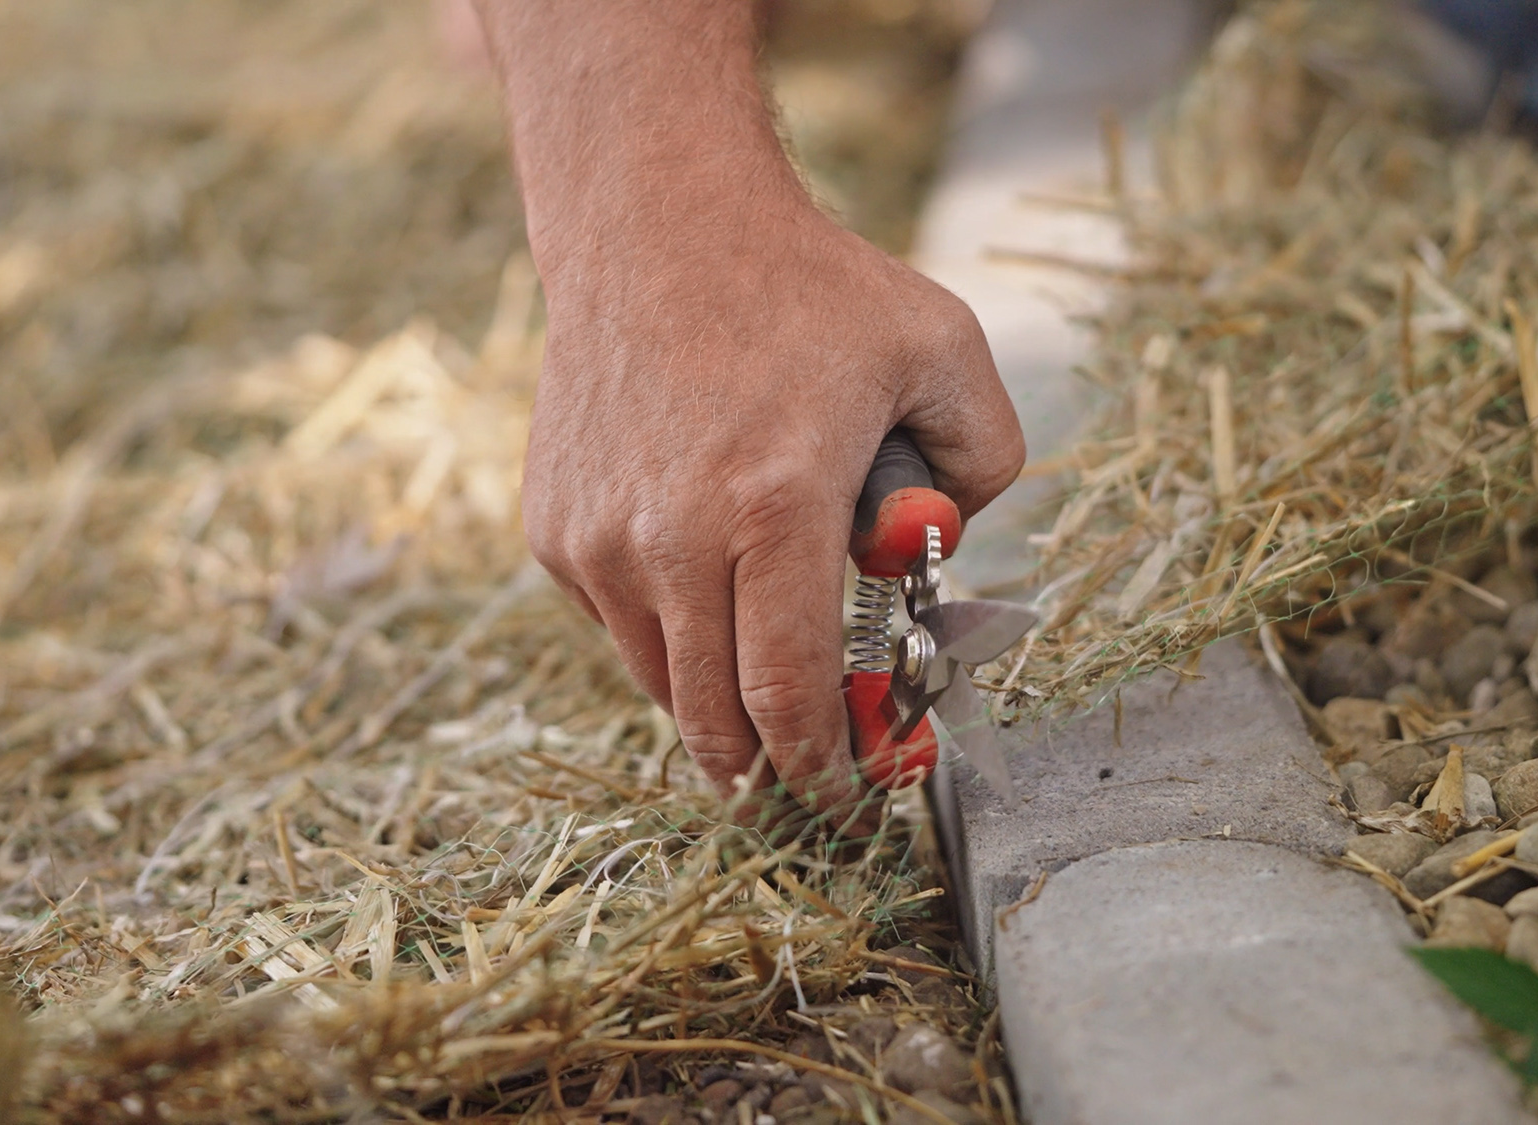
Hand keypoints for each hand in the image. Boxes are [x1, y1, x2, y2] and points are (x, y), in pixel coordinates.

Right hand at [522, 153, 1020, 839]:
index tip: (852, 798)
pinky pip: (623, 628)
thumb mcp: (944, 348)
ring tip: (765, 685)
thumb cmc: (807, 287)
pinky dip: (670, 634)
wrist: (656, 226)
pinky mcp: (554, 533)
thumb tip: (945, 551)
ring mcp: (598, 542)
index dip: (828, 769)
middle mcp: (672, 540)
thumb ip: (983, 462)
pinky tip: (707, 577)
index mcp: (773, 507)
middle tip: (811, 782)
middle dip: (772, 772)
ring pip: (665, 687)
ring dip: (718, 707)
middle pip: (718, 724)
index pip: (794, 698)